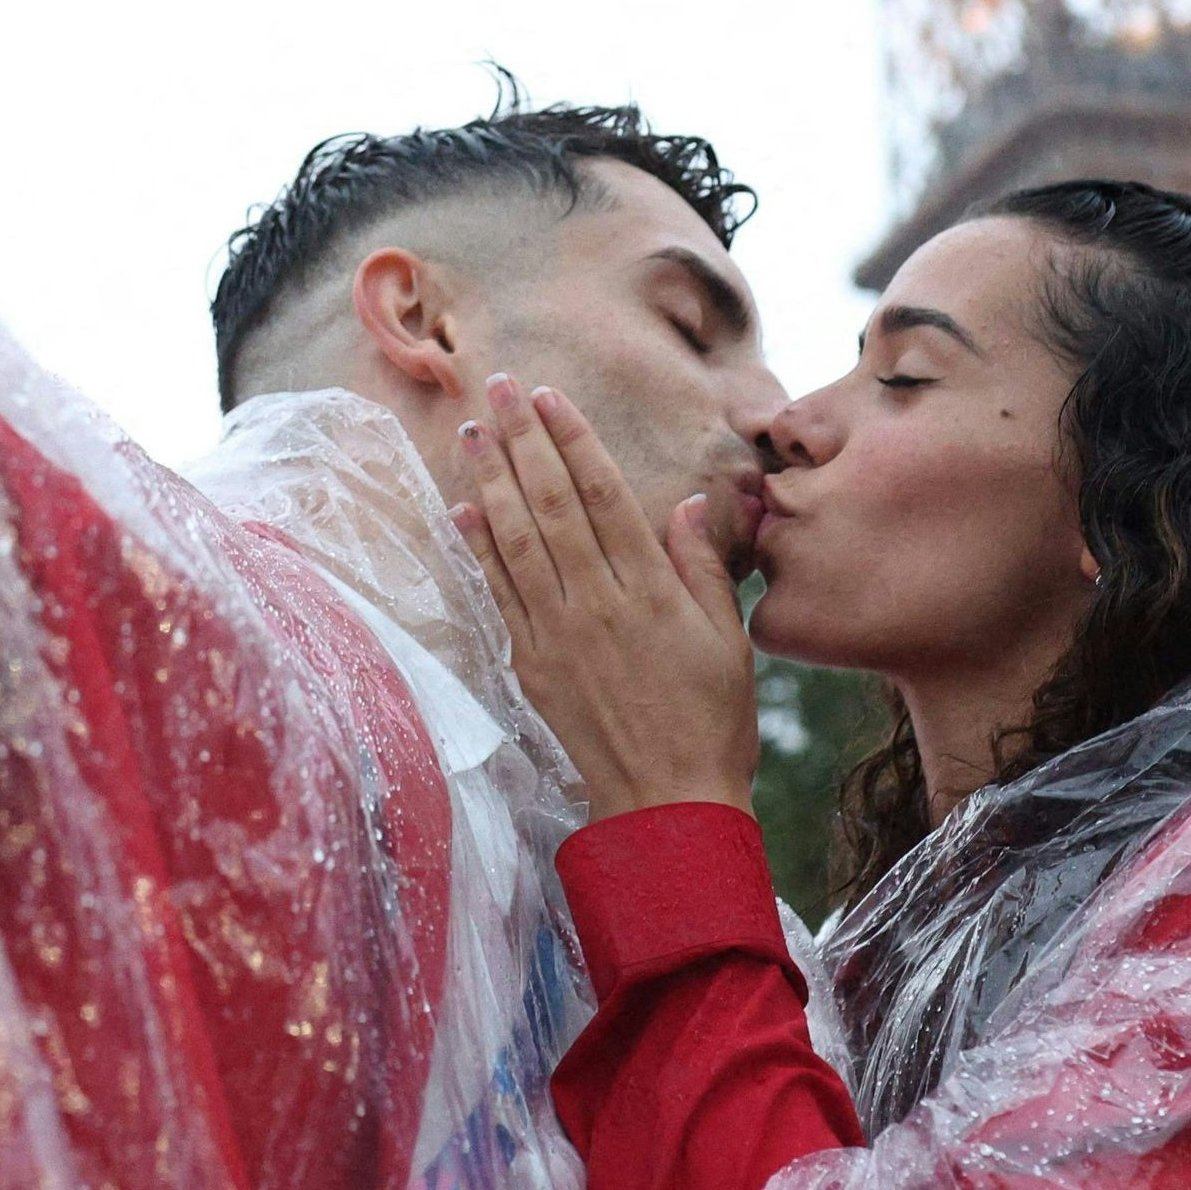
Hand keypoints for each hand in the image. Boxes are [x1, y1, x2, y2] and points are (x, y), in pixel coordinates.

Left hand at [454, 375, 758, 824]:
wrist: (666, 802)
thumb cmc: (711, 720)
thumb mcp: (726, 638)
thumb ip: (701, 568)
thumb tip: (686, 504)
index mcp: (649, 590)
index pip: (603, 494)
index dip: (573, 439)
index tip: (550, 395)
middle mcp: (596, 603)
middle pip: (551, 503)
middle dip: (522, 439)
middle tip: (497, 387)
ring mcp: (556, 634)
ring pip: (515, 539)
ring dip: (490, 479)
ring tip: (471, 430)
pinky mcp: (531, 665)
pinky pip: (499, 593)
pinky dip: (478, 548)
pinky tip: (463, 509)